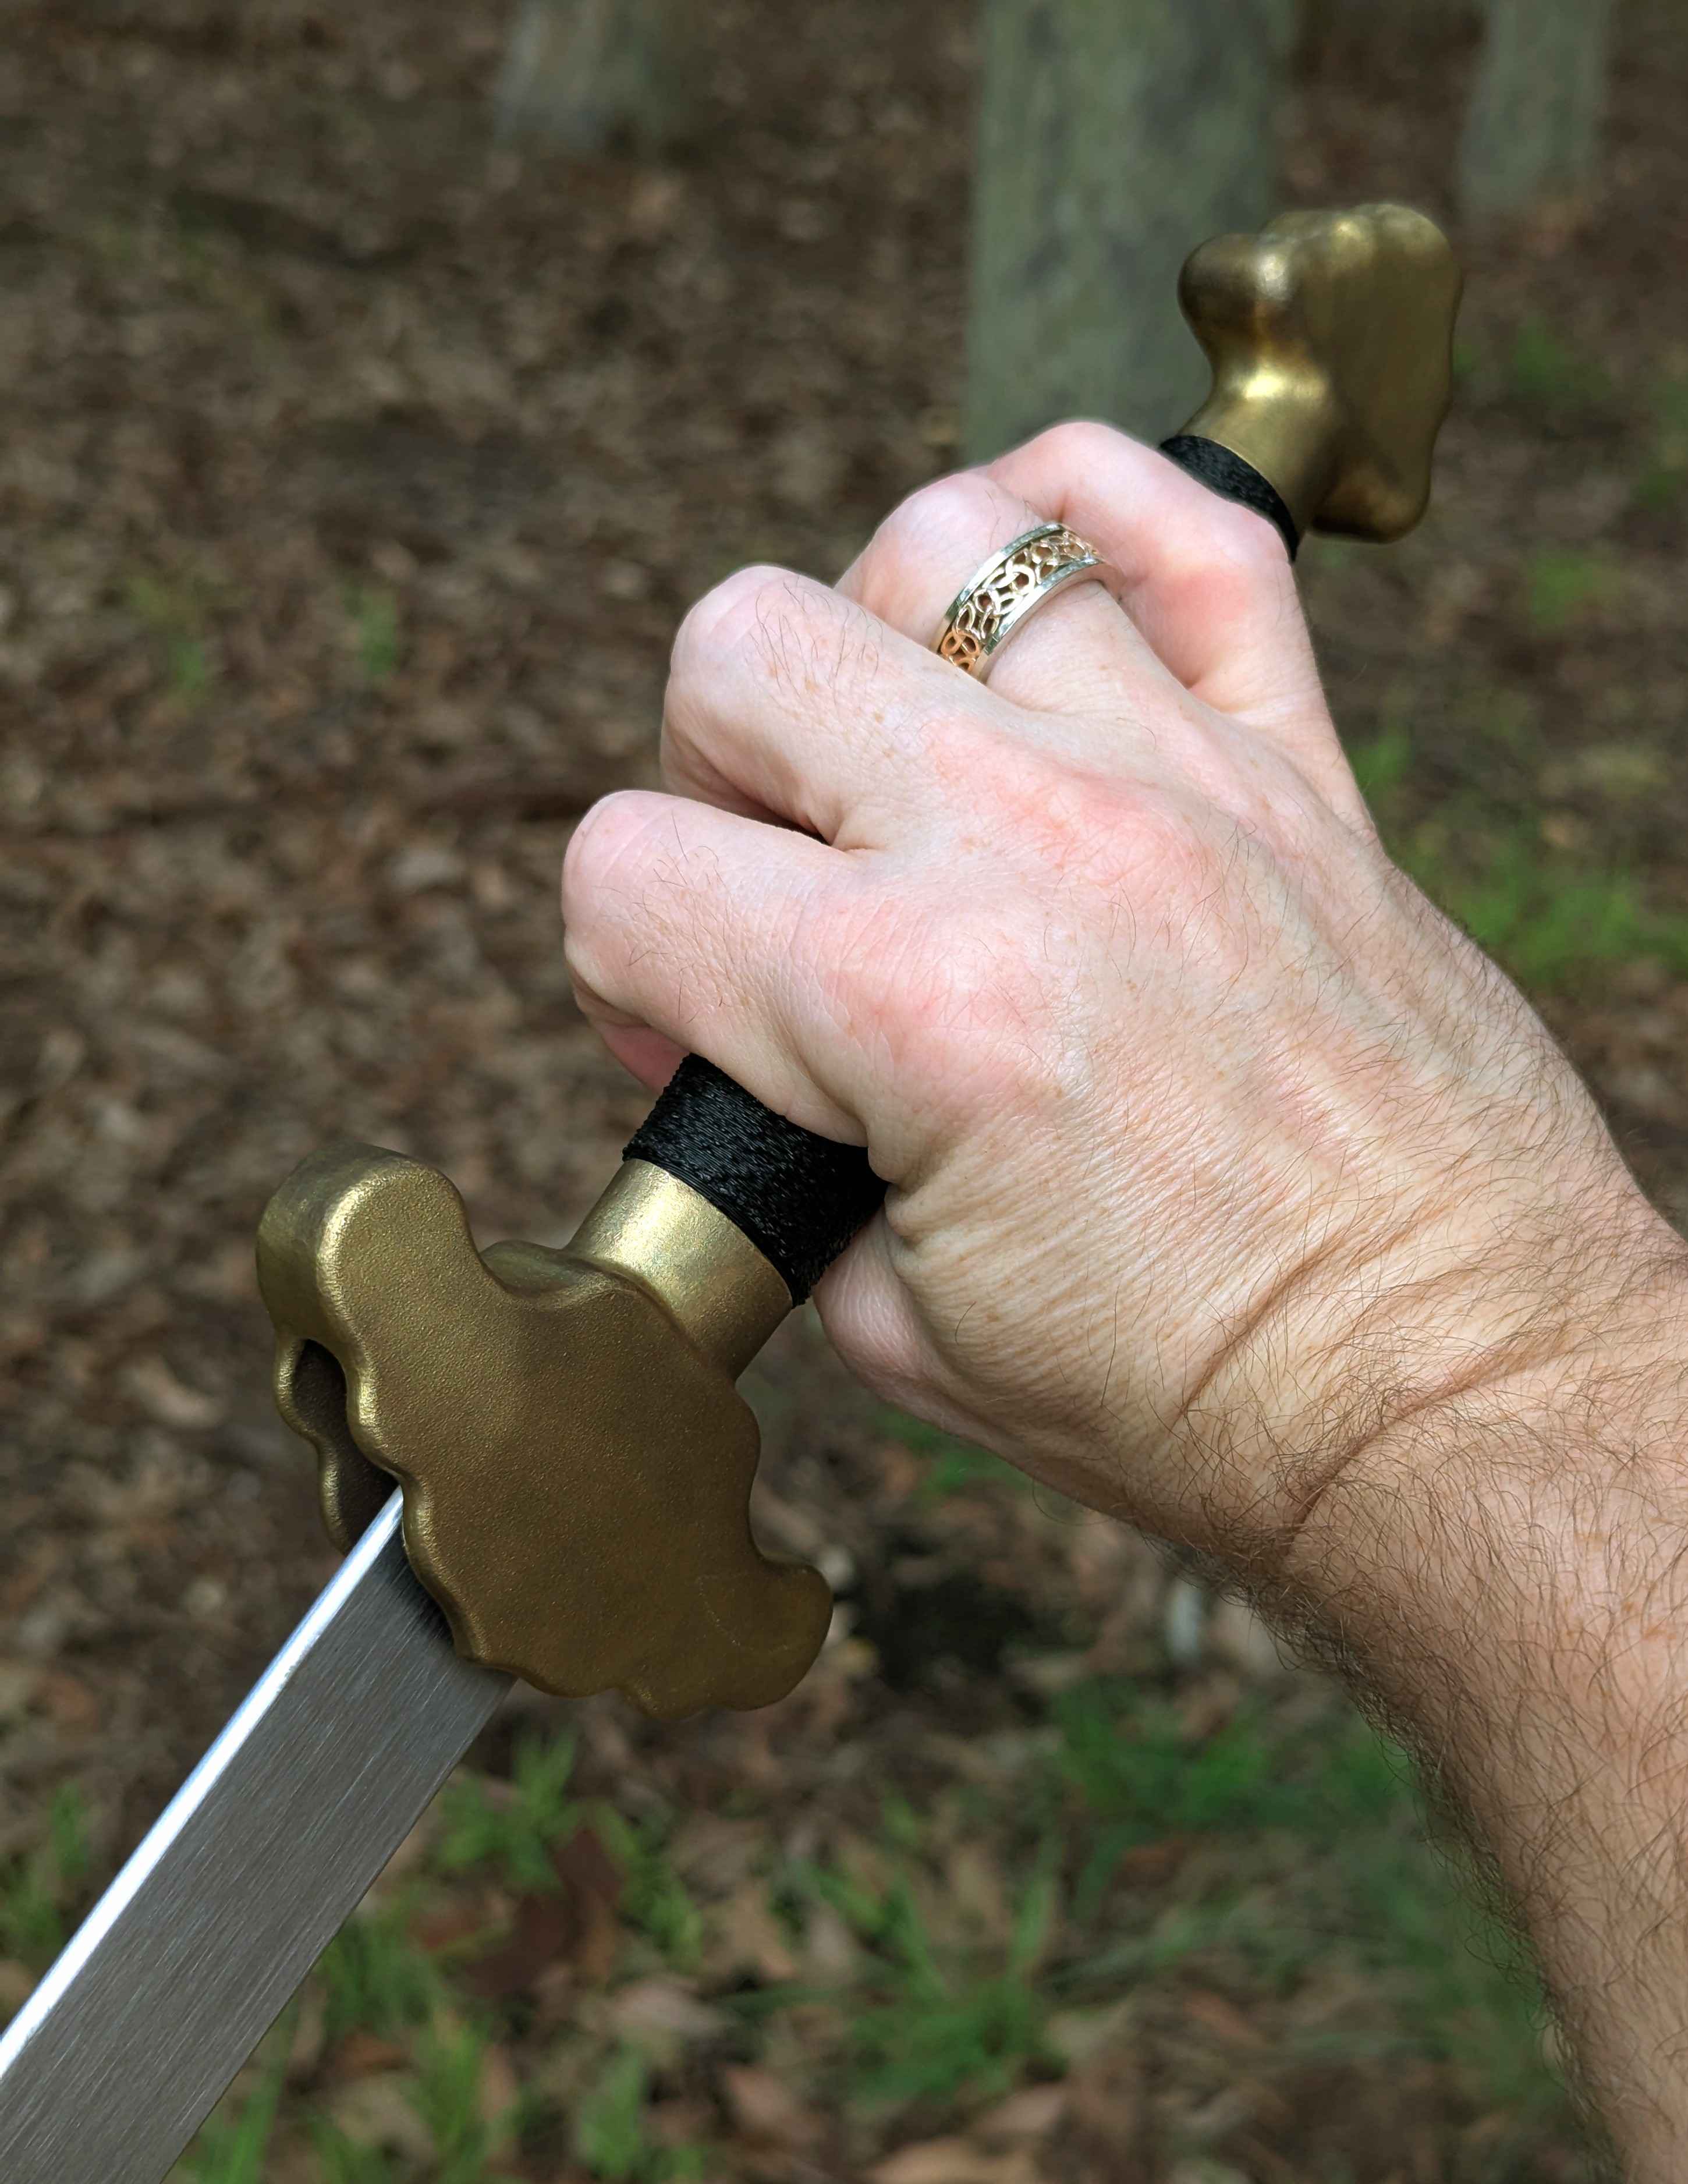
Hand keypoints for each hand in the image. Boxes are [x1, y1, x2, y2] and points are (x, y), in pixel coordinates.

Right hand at [561, 422, 1675, 1588]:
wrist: (1447, 1388)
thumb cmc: (1208, 1389)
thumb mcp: (906, 1335)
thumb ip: (787, 1174)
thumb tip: (751, 1073)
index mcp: (912, 1004)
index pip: (628, 872)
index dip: (618, 975)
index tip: (688, 1043)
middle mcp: (1035, 843)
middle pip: (742, 647)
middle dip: (710, 775)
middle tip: (779, 892)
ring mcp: (1174, 778)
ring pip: (948, 545)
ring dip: (876, 646)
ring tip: (907, 759)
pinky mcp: (1294, 767)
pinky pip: (1189, 527)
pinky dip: (1093, 521)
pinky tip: (1045, 612)